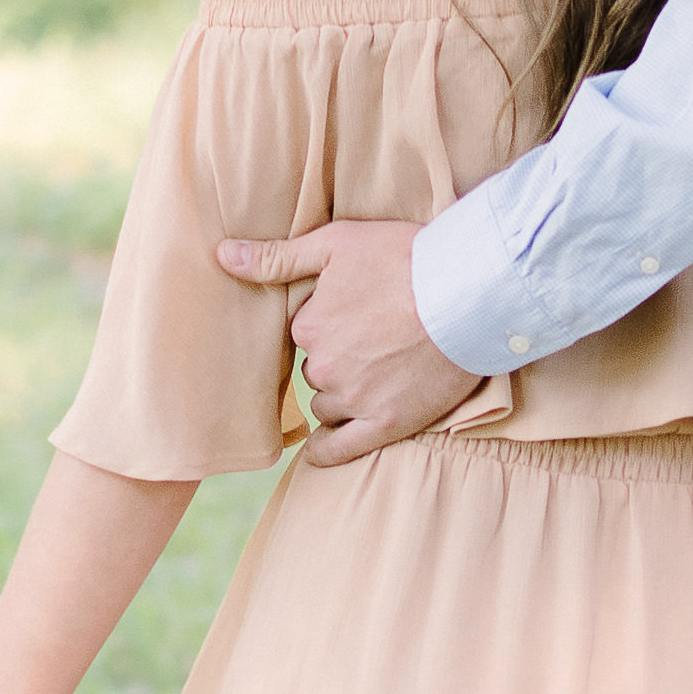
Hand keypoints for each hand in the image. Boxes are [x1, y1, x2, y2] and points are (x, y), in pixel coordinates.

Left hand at [217, 219, 481, 463]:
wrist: (471, 292)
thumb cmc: (407, 259)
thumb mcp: (338, 243)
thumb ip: (277, 256)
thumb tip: (221, 255)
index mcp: (309, 324)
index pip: (306, 333)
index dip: (331, 322)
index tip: (360, 311)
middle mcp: (324, 366)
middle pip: (316, 370)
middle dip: (338, 358)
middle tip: (378, 338)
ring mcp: (354, 398)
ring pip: (329, 405)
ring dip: (344, 394)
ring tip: (383, 373)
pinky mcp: (386, 423)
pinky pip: (339, 449)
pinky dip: (327, 450)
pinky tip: (322, 448)